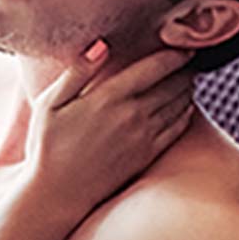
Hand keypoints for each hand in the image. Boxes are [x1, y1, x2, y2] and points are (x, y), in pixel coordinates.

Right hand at [22, 42, 193, 219]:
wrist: (58, 194)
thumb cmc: (48, 145)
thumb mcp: (50, 103)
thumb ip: (78, 72)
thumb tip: (101, 45)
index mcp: (109, 97)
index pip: (154, 68)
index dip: (174, 54)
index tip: (183, 45)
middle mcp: (133, 115)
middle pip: (173, 84)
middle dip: (185, 69)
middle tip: (190, 58)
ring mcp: (144, 137)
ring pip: (179, 105)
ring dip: (187, 88)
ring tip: (188, 77)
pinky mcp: (148, 156)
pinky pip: (178, 128)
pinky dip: (186, 113)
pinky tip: (184, 106)